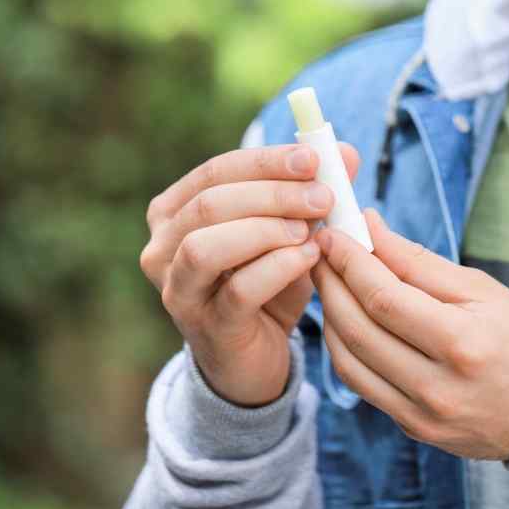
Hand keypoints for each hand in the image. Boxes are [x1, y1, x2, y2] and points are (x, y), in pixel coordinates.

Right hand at [140, 142, 359, 405]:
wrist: (257, 355)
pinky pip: (236, 291)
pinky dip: (277, 268)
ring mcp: (178, 290)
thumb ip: (313, 190)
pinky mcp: (206, 327)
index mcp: (176, 211)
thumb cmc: (268, 282)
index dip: (266, 161)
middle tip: (323, 196)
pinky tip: (309, 258)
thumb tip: (345, 152)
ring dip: (266, 230)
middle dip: (272, 194)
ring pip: (207, 246)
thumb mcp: (292, 230)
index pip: (217, 171)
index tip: (313, 158)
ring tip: (310, 231)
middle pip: (211, 203)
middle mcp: (163, 248)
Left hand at [309, 209, 508, 460]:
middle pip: (359, 328)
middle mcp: (437, 386)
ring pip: (349, 360)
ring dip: (331, 315)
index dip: (350, 262)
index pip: (384, 298)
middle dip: (332, 282)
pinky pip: (361, 384)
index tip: (334, 233)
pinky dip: (346, 347)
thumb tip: (371, 230)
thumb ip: (420, 262)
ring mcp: (421, 414)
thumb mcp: (483, 290)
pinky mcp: (413, 428)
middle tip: (322, 251)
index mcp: (463, 343)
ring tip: (331, 280)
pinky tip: (347, 319)